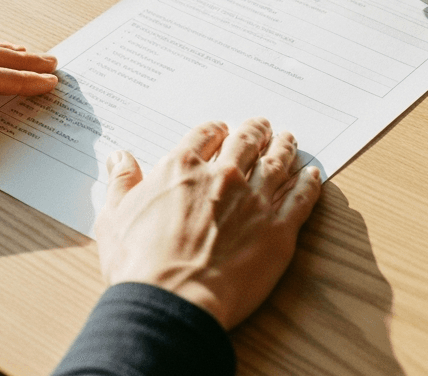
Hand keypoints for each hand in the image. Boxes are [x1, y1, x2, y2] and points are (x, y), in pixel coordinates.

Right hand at [95, 118, 323, 329]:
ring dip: (285, 148)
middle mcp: (223, 177)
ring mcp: (255, 201)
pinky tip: (313, 175)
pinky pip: (301, 199)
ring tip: (289, 140)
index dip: (215, 131)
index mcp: (182, 168)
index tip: (221, 131)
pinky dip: (309, 184)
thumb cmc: (138, 266)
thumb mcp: (114, 217)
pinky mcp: (278, 230)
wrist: (171, 301)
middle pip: (246, 143)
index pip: (205, 136)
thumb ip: (121, 183)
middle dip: (256, 131)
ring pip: (277, 164)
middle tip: (263, 126)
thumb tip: (119, 158)